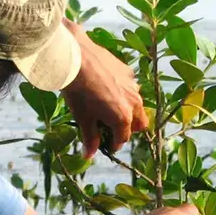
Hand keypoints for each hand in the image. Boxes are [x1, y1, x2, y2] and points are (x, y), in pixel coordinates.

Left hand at [62, 20, 148, 158]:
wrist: (76, 59)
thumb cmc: (78, 92)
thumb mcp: (83, 118)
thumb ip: (90, 138)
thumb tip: (89, 155)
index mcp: (123, 118)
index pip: (122, 138)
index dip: (113, 144)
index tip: (106, 144)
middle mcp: (134, 102)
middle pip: (140, 123)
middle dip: (128, 129)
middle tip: (111, 129)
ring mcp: (133, 85)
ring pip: (137, 104)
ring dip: (128, 110)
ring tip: (110, 107)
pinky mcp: (128, 71)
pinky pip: (131, 87)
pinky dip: (123, 92)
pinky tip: (107, 87)